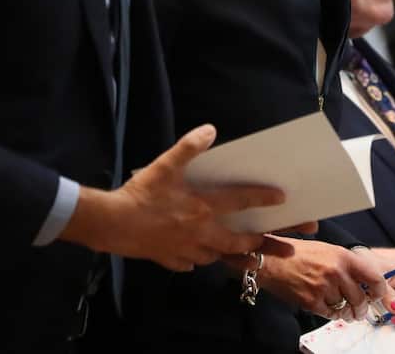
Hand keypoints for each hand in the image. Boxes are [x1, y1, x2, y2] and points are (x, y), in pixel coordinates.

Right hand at [60, 124, 306, 270]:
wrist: (112, 223)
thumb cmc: (141, 193)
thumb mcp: (165, 164)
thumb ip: (189, 147)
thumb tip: (210, 130)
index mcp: (202, 207)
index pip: (240, 201)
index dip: (262, 198)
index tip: (281, 199)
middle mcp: (200, 232)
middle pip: (236, 241)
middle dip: (258, 242)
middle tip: (273, 242)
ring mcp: (186, 249)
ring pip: (216, 256)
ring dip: (231, 254)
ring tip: (244, 254)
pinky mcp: (171, 260)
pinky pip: (191, 264)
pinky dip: (198, 260)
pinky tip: (199, 257)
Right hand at [255, 237, 394, 321]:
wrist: (271, 260)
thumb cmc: (299, 253)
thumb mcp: (329, 250)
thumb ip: (348, 264)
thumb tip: (365, 280)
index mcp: (344, 256)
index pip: (374, 278)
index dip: (379, 291)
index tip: (376, 295)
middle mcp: (336, 272)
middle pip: (361, 299)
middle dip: (362, 308)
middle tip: (359, 309)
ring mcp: (324, 288)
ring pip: (345, 308)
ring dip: (345, 311)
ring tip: (342, 308)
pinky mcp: (311, 302)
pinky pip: (330, 314)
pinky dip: (332, 313)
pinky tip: (328, 306)